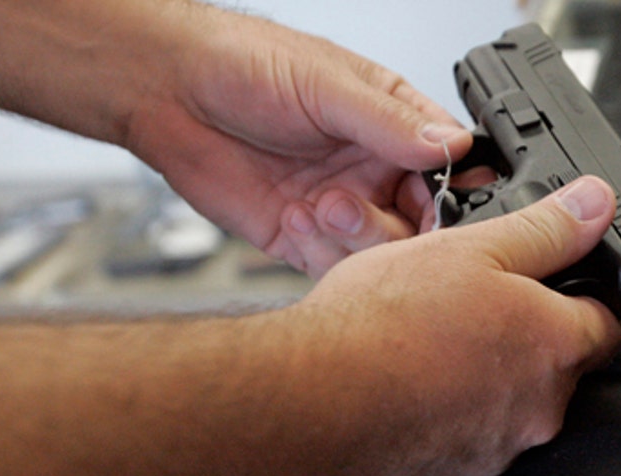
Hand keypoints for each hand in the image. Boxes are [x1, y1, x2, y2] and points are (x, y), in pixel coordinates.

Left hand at [123, 6, 470, 276]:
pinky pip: (336, 267)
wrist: (164, 90)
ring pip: (384, 252)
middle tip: (375, 210)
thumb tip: (452, 145)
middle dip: (408, 226)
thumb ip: (390, 122)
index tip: (446, 203)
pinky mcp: (303, 237)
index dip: (456, 189)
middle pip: (423, 220)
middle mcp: (372, 168)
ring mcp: (341, 206)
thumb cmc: (241, 63)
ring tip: (325, 207)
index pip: (447, 164)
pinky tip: (298, 218)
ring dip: (360, 238)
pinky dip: (324, 254)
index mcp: (392, 123)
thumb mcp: (326, 85)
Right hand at [293, 176, 620, 475]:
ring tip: (426, 344)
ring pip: (507, 405)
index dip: (584, 296)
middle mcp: (539, 409)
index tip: (555, 284)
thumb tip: (594, 206)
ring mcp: (496, 451)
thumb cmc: (382, 330)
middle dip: (525, 337)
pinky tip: (404, 386)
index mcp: (555, 348)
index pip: (606, 322)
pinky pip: (463, 440)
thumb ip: (543, 229)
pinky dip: (444, 415)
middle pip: (557, 366)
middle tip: (472, 306)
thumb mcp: (470, 248)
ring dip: (481, 377)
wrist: (309, 407)